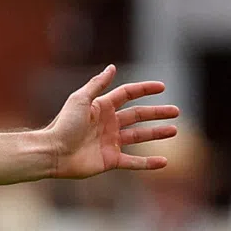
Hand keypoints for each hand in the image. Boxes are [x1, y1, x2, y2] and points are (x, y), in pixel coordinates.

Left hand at [47, 65, 178, 178]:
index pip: (127, 95)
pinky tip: (164, 162)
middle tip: (176, 111)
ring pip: (139, 136)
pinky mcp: (110, 160)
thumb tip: (112, 67)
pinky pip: (134, 161)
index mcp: (101, 108)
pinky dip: (148, 163)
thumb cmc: (64, 124)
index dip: (144, 90)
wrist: (53, 152)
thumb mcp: (80, 100)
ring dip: (157, 133)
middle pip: (138, 115)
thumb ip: (97, 84)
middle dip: (157, 113)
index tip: (162, 87)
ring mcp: (110, 142)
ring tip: (174, 130)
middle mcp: (108, 124)